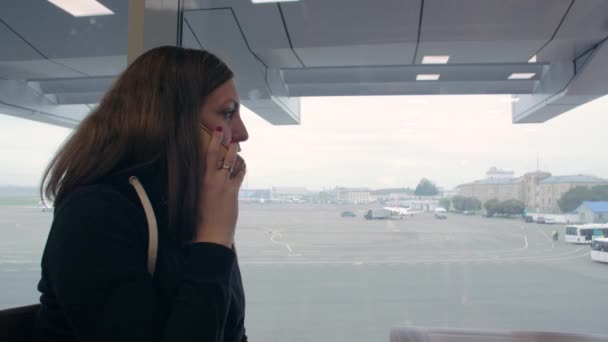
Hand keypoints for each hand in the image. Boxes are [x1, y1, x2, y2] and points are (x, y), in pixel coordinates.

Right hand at [194, 128, 245, 246]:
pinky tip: (241, 166)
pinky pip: (240, 173)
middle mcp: (209, 178)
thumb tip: (201, 178)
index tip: (217, 131)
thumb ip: (198, 185)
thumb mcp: (194, 199)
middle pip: (218, 153)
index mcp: (197, 179)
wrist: (209, 235)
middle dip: (224, 141)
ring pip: (231, 161)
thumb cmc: (199, 220)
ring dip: (235, 153)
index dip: (213, 141)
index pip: (204, 155)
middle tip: (227, 134)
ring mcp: (222, 184)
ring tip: (235, 149)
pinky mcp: (232, 191)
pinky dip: (241, 167)